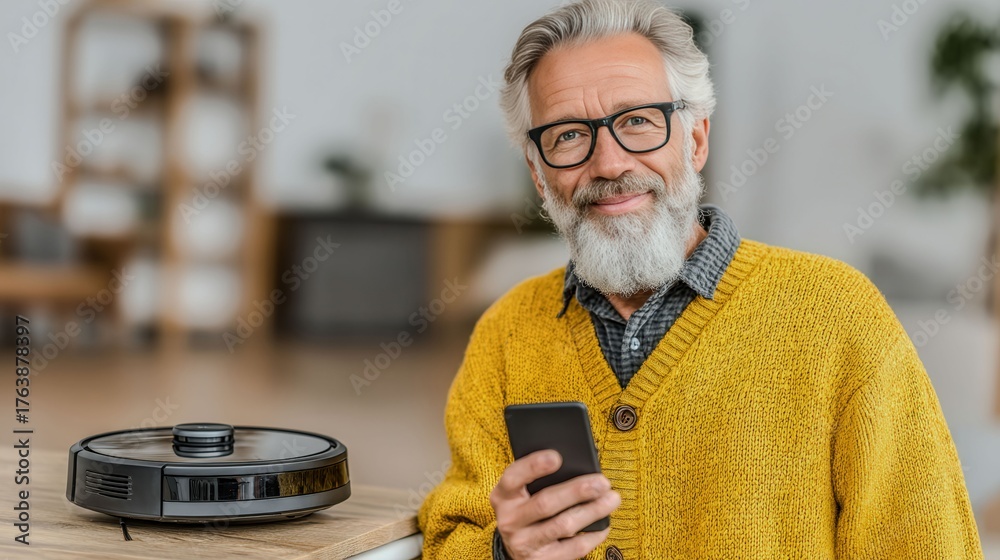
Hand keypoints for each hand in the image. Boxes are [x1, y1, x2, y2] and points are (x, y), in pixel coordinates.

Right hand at [489, 449, 619, 559]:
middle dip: (576, 491)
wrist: (519, 552)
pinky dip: (593, 534)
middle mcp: (510, 520)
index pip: (513, 478)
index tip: (557, 457)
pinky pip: (573, 547)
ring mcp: (525, 543)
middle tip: (601, 482)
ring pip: (563, 525)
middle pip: (545, 503)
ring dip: (592, 511)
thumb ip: (539, 480)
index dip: (533, 466)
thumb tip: (578, 468)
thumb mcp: (523, 494)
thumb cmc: (528, 511)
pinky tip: (604, 524)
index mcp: (503, 497)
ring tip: (611, 499)